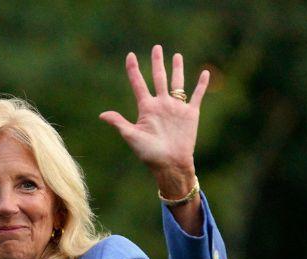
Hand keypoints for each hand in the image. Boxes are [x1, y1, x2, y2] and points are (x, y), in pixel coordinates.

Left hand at [99, 44, 209, 197]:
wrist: (170, 164)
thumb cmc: (149, 154)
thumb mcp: (132, 137)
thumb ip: (119, 123)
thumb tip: (102, 114)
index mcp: (146, 108)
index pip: (138, 84)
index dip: (133, 70)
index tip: (130, 56)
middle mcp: (161, 105)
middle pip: (158, 78)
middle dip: (157, 63)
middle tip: (156, 47)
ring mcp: (176, 108)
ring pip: (176, 83)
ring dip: (177, 69)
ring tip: (176, 55)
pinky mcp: (190, 113)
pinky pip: (196, 95)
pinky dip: (201, 84)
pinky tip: (204, 73)